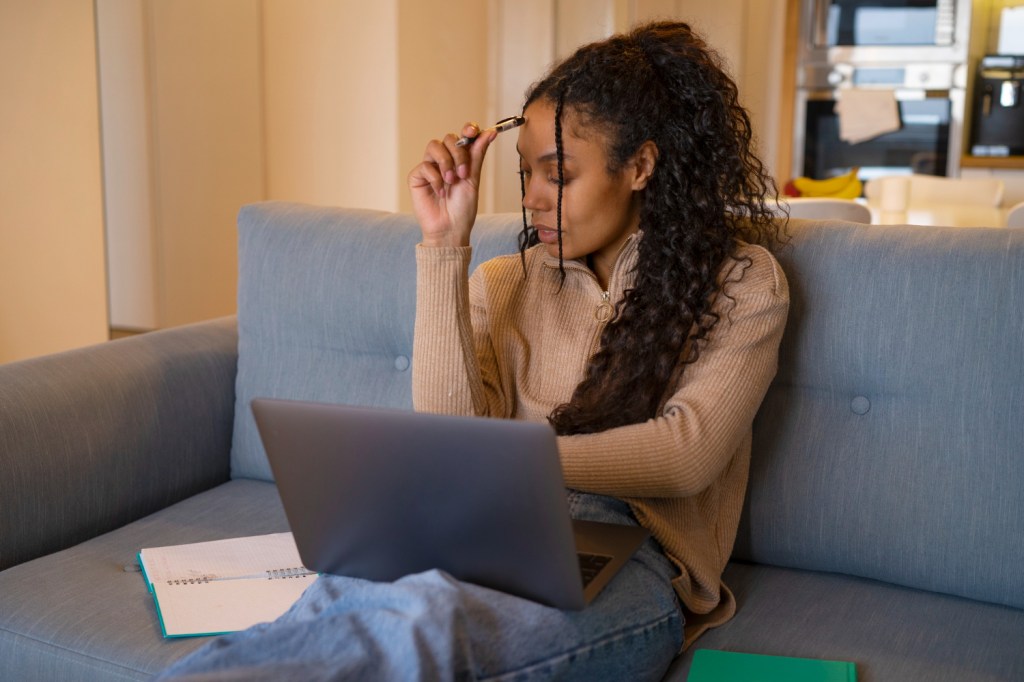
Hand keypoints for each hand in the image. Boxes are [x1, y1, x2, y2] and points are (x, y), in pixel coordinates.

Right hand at [407, 122, 496, 247]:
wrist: (450, 229)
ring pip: (434, 146)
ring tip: (451, 181)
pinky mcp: (417, 177)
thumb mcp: (473, 179)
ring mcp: (430, 167)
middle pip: (448, 139)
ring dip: (446, 163)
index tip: (473, 131)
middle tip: (464, 173)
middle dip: (458, 153)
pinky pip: (425, 166)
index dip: (467, 129)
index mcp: (460, 160)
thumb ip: (477, 155)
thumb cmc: (462, 208)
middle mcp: (444, 161)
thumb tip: (490, 132)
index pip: (462, 136)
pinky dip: (435, 179)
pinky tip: (440, 192)